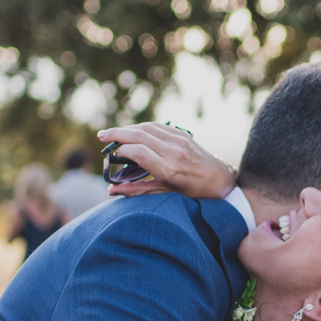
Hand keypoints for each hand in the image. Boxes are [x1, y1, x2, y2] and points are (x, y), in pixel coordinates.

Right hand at [97, 123, 236, 199]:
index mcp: (169, 170)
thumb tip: (111, 190)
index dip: (121, 151)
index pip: (138, 152)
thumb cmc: (192, 192)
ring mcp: (180, 141)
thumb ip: (136, 191)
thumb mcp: (165, 194)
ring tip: (113, 133)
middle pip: (139, 135)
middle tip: (101, 136)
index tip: (113, 155)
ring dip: (128, 128)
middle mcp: (174, 152)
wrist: (219, 180)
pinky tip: (133, 131)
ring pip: (147, 127)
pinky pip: (158, 126)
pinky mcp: (183, 135)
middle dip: (117, 133)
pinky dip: (142, 127)